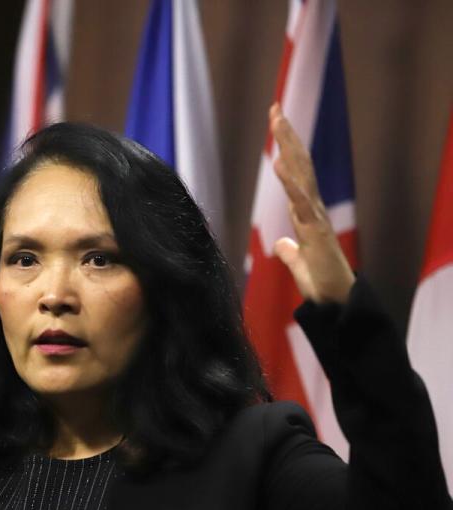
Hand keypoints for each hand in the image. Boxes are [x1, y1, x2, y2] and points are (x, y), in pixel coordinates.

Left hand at [270, 103, 354, 303]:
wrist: (334, 301)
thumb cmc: (320, 281)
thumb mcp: (297, 262)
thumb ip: (290, 251)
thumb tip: (282, 245)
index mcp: (306, 211)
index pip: (295, 172)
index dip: (287, 148)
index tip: (276, 124)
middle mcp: (313, 208)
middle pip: (300, 164)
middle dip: (287, 136)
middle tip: (276, 108)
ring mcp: (315, 217)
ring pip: (301, 175)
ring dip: (289, 148)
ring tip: (277, 123)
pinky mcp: (315, 231)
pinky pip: (301, 202)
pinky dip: (290, 182)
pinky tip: (280, 163)